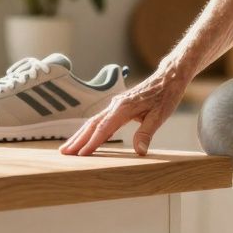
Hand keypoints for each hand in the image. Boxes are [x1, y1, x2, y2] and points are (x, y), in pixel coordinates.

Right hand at [59, 66, 189, 156]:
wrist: (168, 77)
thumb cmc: (165, 95)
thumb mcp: (160, 116)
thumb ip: (147, 133)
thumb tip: (139, 151)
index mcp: (123, 108)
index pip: (104, 129)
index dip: (92, 143)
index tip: (81, 154)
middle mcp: (115, 105)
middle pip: (92, 125)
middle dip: (77, 139)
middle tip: (64, 153)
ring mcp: (115, 104)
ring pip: (93, 121)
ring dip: (80, 135)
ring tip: (68, 147)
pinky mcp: (118, 105)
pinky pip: (100, 119)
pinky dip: (90, 129)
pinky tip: (85, 137)